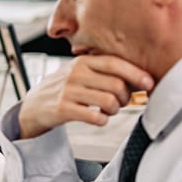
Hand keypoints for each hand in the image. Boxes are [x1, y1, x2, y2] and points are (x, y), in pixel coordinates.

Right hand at [18, 54, 153, 139]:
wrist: (33, 105)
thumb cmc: (63, 89)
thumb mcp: (79, 72)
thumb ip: (103, 71)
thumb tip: (138, 78)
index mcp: (82, 61)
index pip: (115, 63)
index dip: (136, 73)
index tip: (149, 83)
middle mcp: (75, 74)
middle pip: (116, 84)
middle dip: (126, 97)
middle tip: (123, 102)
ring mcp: (68, 91)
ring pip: (108, 101)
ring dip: (115, 109)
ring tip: (109, 110)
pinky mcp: (63, 109)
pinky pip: (94, 117)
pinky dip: (102, 120)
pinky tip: (98, 118)